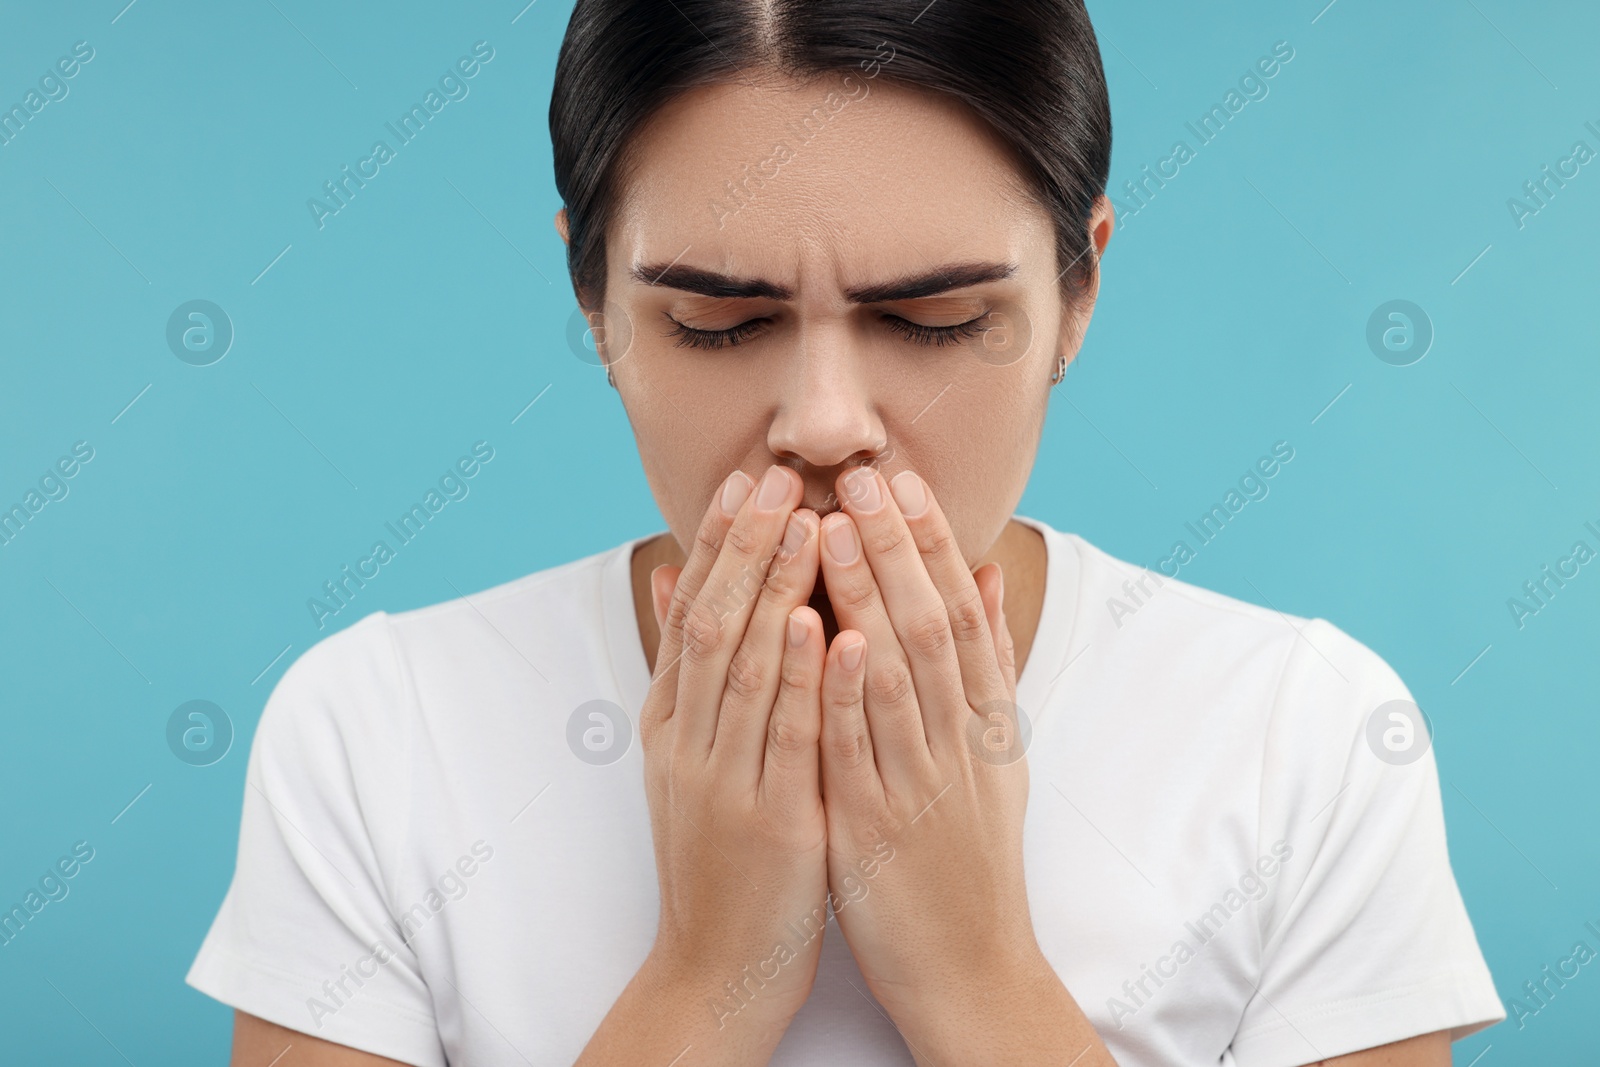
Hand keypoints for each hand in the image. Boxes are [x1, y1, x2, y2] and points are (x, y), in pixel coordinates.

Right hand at [637, 464, 829, 1046]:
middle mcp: (691, 742)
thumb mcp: (685, 756)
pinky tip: (826, 627)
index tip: (748, 480)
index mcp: (675, 724)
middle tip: (777, 477)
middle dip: (748, 546)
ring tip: (807, 523)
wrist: (714, 965)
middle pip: (715, 624)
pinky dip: (805, 679)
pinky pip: (788, 738)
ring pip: (748, 669)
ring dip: (778, 591)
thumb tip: (675, 577)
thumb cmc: (718, 853)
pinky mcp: (771, 822)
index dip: (721, 544)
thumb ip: (685, 670)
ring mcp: (726, 781)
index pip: (694, 613)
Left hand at [814, 467, 1112, 1065]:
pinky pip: (863, 752)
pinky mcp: (880, 830)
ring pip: (897, 675)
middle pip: (931, 627)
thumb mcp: (996, 759)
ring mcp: (921, 785)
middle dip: (894, 547)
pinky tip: (834, 639)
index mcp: (984, 728)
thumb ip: (988, 669)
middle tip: (862, 476)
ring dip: (866, 597)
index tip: (902, 483)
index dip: (931, 546)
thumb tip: (988, 574)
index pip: (962, 616)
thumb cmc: (973, 861)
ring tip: (833, 527)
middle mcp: (959, 746)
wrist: (975, 972)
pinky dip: (849, 693)